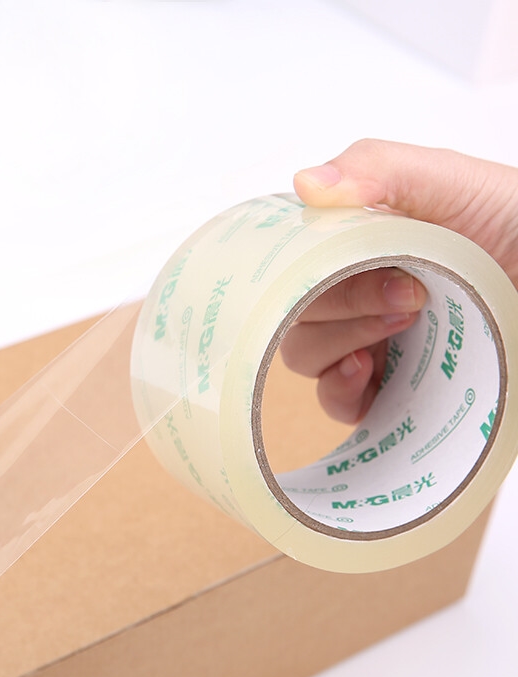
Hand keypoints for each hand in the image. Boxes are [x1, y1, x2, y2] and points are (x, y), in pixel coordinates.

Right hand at [281, 138, 517, 422]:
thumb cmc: (511, 224)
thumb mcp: (451, 183)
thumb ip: (380, 168)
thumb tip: (305, 183)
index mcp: (353, 242)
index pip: (289, 255)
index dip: (298, 261)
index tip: (335, 257)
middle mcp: (351, 291)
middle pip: (293, 307)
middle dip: (339, 302)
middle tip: (406, 292)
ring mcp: (365, 339)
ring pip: (303, 353)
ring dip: (338, 341)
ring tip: (400, 325)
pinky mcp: (385, 386)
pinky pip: (334, 400)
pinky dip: (337, 388)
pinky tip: (364, 369)